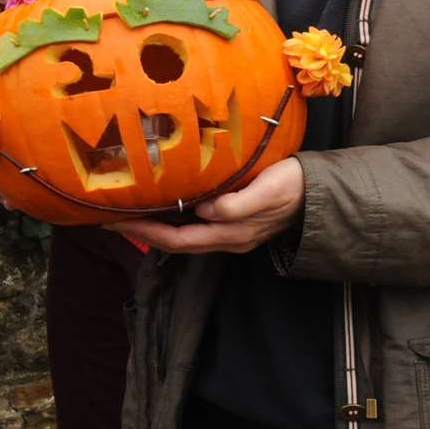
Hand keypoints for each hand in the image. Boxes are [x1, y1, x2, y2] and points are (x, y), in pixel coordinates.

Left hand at [105, 158, 304, 254]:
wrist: (321, 192)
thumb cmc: (293, 188)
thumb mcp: (266, 192)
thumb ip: (237, 205)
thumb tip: (205, 211)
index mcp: (230, 234)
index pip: (177, 240)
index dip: (145, 232)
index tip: (116, 221)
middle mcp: (226, 237)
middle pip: (174, 241)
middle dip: (141, 231)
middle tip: (108, 217)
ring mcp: (230, 230)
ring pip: (183, 234)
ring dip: (153, 225)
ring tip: (127, 210)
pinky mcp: (233, 217)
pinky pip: (194, 223)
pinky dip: (172, 216)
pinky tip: (161, 202)